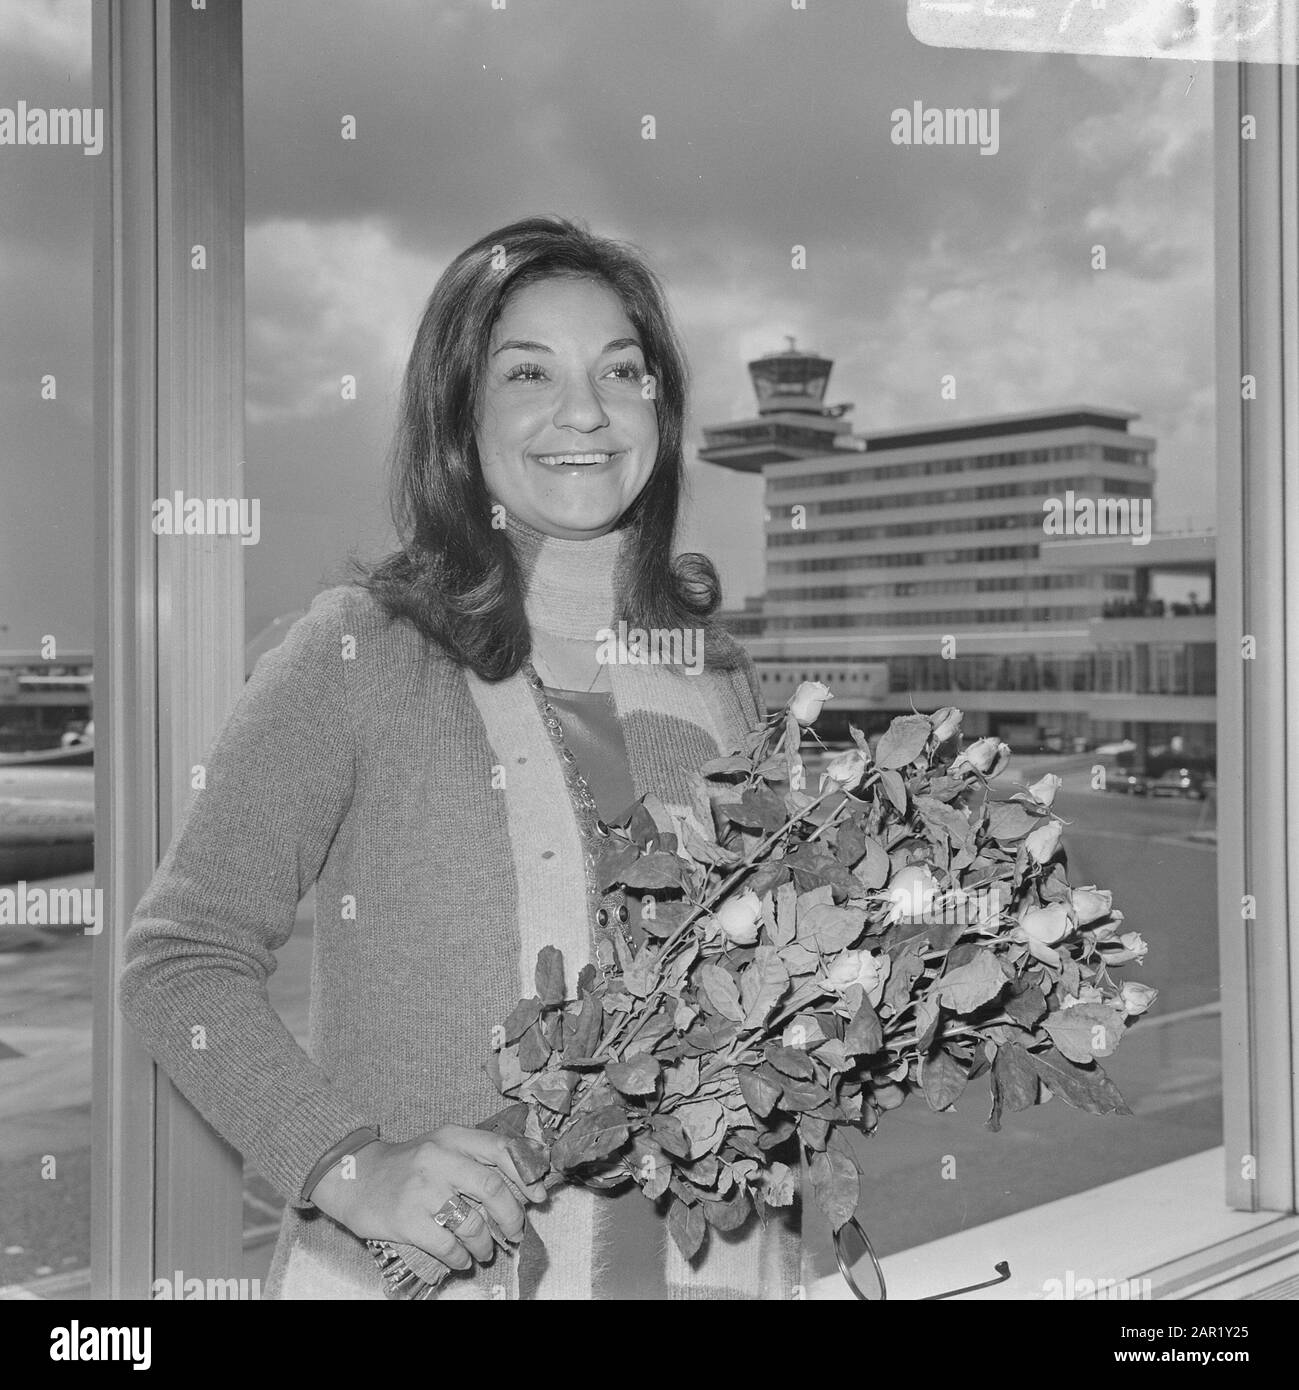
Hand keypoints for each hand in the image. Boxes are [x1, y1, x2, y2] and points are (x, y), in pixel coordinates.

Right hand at [310, 1125, 547, 1271]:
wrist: (355, 1176)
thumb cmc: (408, 1164)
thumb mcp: (441, 1146)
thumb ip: (476, 1158)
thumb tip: (522, 1185)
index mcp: (453, 1136)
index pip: (502, 1150)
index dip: (527, 1175)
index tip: (539, 1197)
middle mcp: (439, 1158)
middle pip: (493, 1189)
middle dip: (512, 1217)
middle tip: (514, 1232)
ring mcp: (422, 1190)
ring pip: (472, 1223)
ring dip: (486, 1244)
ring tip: (486, 1250)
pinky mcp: (407, 1220)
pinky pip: (447, 1246)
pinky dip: (461, 1258)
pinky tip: (462, 1260)